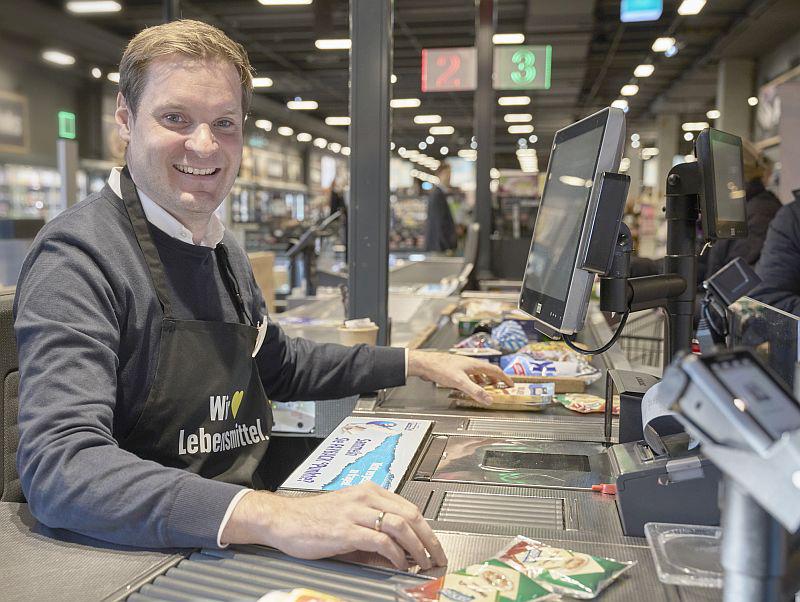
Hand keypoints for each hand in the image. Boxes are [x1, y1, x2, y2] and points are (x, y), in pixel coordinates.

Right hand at [221, 482, 446, 570]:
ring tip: (421, 562)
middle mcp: (365, 498)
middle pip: (410, 515)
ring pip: (399, 525)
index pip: (408, 507)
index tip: (434, 544)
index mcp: (368, 492)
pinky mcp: (345, 530)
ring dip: (416, 547)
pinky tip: (398, 563)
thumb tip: (398, 551)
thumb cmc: (313, 519)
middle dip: (428, 538)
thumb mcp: (349, 517)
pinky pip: (380, 540)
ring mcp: (355, 512)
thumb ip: (373, 530)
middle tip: (436, 556)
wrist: (283, 519)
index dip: (426, 528)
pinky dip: (395, 554)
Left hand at [407, 350, 513, 405]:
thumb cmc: (440, 368)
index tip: (511, 384)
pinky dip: (473, 381)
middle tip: (501, 387)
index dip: (504, 377)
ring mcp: (462, 366)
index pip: (495, 370)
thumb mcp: (460, 382)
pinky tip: (468, 386)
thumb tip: (489, 399)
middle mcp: (469, 363)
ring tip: (487, 388)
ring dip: (484, 380)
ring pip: (478, 373)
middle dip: (496, 379)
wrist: (425, 364)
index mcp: (474, 364)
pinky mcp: (454, 370)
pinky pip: (469, 376)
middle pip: (487, 370)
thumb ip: (475, 391)